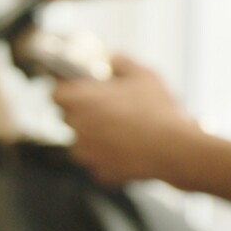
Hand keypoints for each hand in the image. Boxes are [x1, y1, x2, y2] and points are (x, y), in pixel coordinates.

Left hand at [53, 55, 200, 185]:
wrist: (176, 149)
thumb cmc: (157, 109)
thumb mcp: (143, 74)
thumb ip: (122, 62)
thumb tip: (113, 58)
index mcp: (79, 101)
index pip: (55, 93)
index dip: (66, 89)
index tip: (81, 88)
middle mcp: (77, 128)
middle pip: (69, 117)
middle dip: (84, 112)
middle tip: (109, 107)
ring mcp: (86, 153)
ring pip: (82, 142)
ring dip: (95, 137)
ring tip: (122, 130)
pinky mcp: (100, 172)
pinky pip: (99, 163)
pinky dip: (110, 158)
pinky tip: (130, 150)